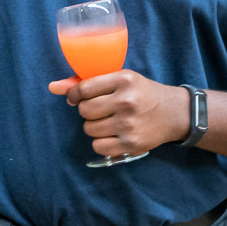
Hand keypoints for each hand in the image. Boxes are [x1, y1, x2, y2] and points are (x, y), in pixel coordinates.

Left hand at [47, 70, 190, 157]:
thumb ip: (86, 83)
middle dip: (87, 111)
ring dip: (94, 127)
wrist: (174, 113)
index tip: (77, 98)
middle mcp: (126, 101)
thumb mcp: (120, 79)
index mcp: (123, 80)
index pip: (84, 88)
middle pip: (84, 110)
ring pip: (89, 129)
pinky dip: (101, 142)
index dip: (75, 95)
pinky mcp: (131, 143)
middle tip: (101, 110)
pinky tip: (113, 135)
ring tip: (109, 122)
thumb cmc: (142, 93)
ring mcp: (129, 124)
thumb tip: (52, 87)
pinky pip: (98, 146)